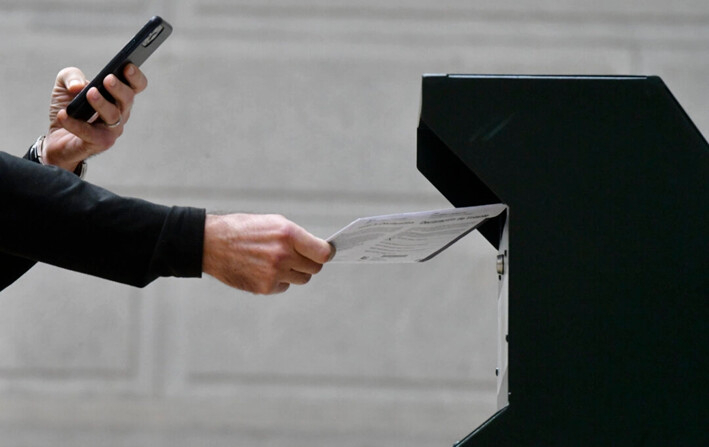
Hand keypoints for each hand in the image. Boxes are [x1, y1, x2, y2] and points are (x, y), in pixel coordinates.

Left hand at [42, 64, 147, 170]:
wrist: (56, 139)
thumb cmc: (68, 109)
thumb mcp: (64, 85)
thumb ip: (71, 76)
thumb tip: (78, 86)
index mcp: (117, 96)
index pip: (136, 86)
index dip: (135, 77)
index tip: (127, 66)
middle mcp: (120, 113)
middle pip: (128, 100)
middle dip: (119, 89)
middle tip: (108, 79)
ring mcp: (112, 130)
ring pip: (113, 116)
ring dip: (102, 104)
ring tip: (90, 93)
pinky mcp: (99, 144)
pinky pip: (90, 133)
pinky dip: (76, 124)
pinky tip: (64, 114)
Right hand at [202, 214, 334, 293]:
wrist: (212, 243)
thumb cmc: (243, 229)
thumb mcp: (272, 223)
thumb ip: (296, 237)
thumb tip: (317, 249)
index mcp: (287, 234)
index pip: (322, 253)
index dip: (326, 254)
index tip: (325, 254)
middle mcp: (283, 254)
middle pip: (315, 268)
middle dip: (310, 263)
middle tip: (298, 257)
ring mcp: (274, 273)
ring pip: (302, 279)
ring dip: (295, 272)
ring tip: (277, 261)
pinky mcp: (265, 287)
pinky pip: (284, 286)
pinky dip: (279, 280)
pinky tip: (264, 269)